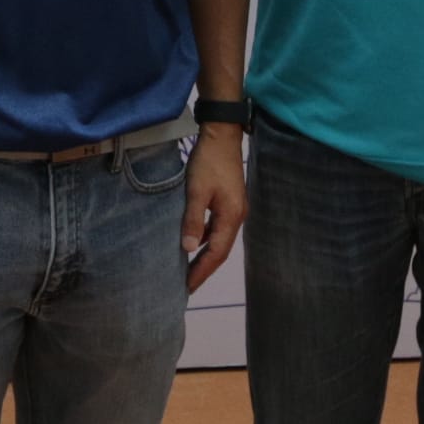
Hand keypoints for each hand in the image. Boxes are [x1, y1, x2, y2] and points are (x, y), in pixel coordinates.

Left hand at [180, 123, 247, 290]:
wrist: (222, 135)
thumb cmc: (208, 161)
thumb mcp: (196, 191)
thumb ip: (193, 220)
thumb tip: (189, 248)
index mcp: (231, 217)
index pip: (216, 254)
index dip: (202, 272)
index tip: (187, 287)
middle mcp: (237, 217)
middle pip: (220, 250)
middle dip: (204, 269)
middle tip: (187, 286)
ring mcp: (234, 209)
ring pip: (219, 240)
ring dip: (205, 255)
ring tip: (188, 269)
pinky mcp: (229, 201)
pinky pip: (217, 228)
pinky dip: (205, 239)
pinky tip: (193, 241)